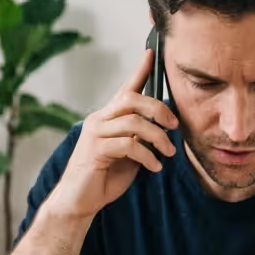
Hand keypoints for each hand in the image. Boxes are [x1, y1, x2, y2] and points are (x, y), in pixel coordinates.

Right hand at [42, 50, 178, 219]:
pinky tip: (154, 167)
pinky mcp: (95, 150)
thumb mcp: (128, 155)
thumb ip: (140, 139)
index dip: (139, 71)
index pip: (125, 89)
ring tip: (168, 153)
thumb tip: (163, 132)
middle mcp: (99, 120)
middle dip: (158, 109)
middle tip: (174, 126)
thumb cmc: (103, 178)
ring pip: (133, 122)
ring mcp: (95, 134)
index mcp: (107, 118)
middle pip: (132, 100)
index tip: (152, 54)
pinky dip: (147, 156)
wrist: (79, 201)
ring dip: (157, 138)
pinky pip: (129, 145)